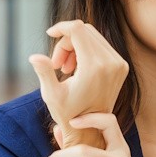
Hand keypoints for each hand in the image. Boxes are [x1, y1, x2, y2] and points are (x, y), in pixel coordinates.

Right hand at [28, 20, 128, 144]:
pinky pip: (101, 45)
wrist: (91, 129)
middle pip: (84, 31)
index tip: (49, 34)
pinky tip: (77, 69)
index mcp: (94, 67)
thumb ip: (44, 72)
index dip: (61, 27)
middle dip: (66, 42)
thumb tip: (33, 56)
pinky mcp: (122, 66)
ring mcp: (119, 64)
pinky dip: (86, 50)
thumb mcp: (52, 94)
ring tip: (66, 68)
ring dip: (75, 46)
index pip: (78, 29)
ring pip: (92, 36)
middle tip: (57, 64)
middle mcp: (111, 63)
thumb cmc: (67, 113)